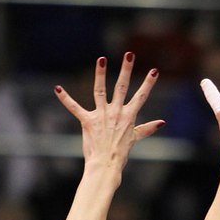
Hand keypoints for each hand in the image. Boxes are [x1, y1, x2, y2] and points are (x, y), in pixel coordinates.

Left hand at [55, 53, 163, 167]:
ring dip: (101, 74)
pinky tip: (57, 88)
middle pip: (122, 87)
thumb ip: (147, 128)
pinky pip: (74, 108)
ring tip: (102, 59)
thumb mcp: (135, 138)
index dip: (148, 84)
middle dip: (126, 70)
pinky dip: (65, 98)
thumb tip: (161, 122)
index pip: (141, 96)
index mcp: (129, 116)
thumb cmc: (121, 153)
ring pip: (101, 90)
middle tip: (129, 55)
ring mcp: (101, 116)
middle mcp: (116, 112)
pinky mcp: (87, 121)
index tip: (155, 71)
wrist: (106, 165)